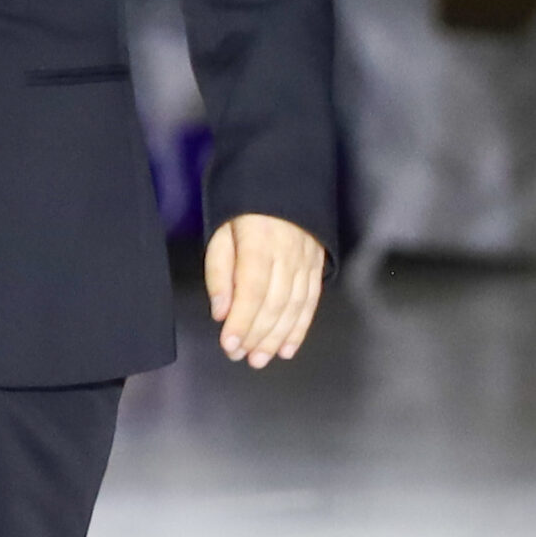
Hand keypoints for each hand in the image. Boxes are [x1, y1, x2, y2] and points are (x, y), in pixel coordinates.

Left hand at [205, 215, 325, 368]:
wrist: (281, 178)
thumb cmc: (245, 208)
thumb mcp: (221, 232)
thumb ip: (219, 273)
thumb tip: (222, 312)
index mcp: (260, 242)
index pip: (252, 290)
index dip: (242, 321)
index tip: (230, 344)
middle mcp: (287, 253)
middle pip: (274, 303)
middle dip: (257, 335)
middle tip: (242, 357)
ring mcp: (306, 259)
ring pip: (294, 306)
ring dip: (277, 337)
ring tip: (261, 358)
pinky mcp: (316, 265)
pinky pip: (310, 301)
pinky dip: (300, 327)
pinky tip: (288, 347)